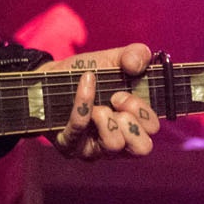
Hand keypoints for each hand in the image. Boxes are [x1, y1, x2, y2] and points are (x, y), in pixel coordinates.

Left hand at [37, 43, 159, 160]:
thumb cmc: (88, 73)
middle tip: (116, 100)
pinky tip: (84, 85)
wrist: (50, 77)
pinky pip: (79, 130)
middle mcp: (118, 142)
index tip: (124, 93)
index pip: (153, 131)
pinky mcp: (71, 146)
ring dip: (106, 117)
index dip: (144, 112)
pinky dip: (83, 103)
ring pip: (114, 145)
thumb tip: (136, 64)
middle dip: (132, 120)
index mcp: (135, 125)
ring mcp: (94, 149)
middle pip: (142, 148)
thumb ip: (135, 54)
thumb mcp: (115, 59)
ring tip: (97, 105)